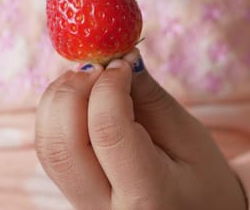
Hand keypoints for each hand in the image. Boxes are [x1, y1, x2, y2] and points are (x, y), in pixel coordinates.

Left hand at [35, 49, 246, 209]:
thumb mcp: (187, 135)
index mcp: (146, 197)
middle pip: (61, 144)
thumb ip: (148, 94)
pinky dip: (57, 113)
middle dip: (71, 92)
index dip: (108, 87)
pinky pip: (50, 148)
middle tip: (97, 67)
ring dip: (58, 100)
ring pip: (47, 146)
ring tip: (88, 78)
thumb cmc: (201, 179)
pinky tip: (80, 95)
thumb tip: (119, 55)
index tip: (122, 62)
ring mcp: (81, 203)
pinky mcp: (70, 190)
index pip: (107, 132)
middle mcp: (104, 208)